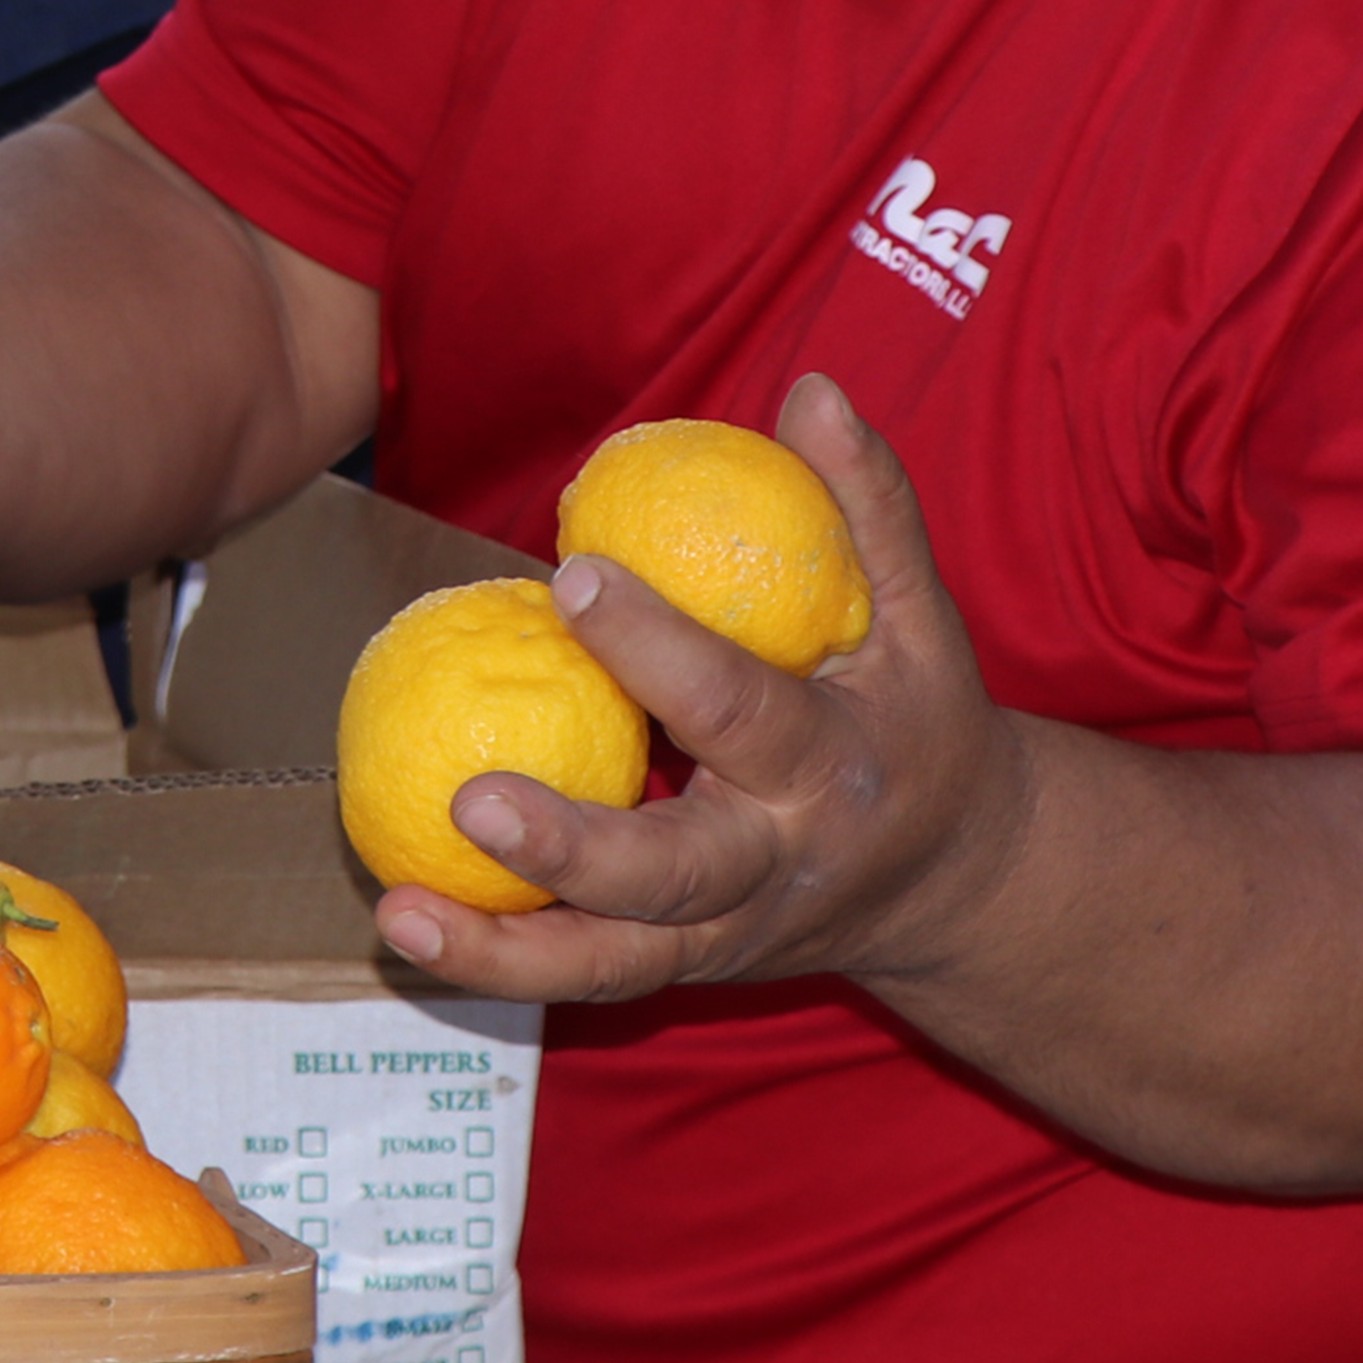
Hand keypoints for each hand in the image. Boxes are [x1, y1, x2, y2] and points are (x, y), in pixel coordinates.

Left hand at [372, 376, 1041, 1005]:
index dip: (659, 647)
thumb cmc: (916, 719)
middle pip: (672, 874)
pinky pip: (583, 972)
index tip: (576, 576)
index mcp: (831, 768)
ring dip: (506, 949)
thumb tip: (811, 390)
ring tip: (404, 913)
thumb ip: (867, 507)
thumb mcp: (917, 617)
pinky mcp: (681, 965)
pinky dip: (497, 960)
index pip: (741, 708)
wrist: (958, 883)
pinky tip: (407, 923)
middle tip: (471, 800)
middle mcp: (774, 865)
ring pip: (614, 961)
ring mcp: (723, 931)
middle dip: (574, 848)